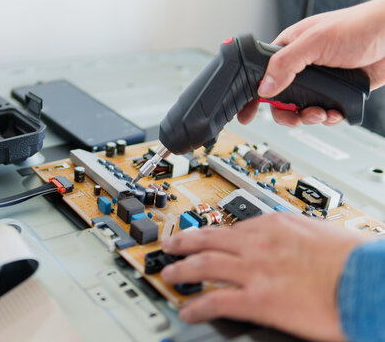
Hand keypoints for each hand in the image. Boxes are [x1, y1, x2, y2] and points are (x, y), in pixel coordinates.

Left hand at [160, 214, 368, 340]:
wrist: (369, 280)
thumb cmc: (353, 259)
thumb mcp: (319, 233)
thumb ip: (294, 236)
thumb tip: (288, 244)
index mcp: (275, 224)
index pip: (233, 227)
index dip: (213, 233)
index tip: (206, 236)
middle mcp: (259, 243)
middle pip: (209, 237)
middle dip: (184, 241)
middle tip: (170, 243)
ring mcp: (255, 270)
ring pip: (203, 264)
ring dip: (181, 269)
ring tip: (169, 273)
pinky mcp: (258, 299)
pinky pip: (215, 300)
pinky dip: (196, 305)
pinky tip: (187, 310)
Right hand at [237, 0, 384, 126]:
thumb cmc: (359, 26)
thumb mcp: (314, 42)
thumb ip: (285, 63)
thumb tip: (265, 87)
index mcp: (289, 51)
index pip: (262, 76)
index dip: (253, 96)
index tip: (246, 114)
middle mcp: (302, 68)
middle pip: (280, 100)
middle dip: (286, 113)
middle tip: (294, 116)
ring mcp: (319, 82)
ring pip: (301, 109)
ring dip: (309, 117)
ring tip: (320, 113)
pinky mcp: (337, 93)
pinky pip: (324, 113)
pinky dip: (328, 118)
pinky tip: (335, 112)